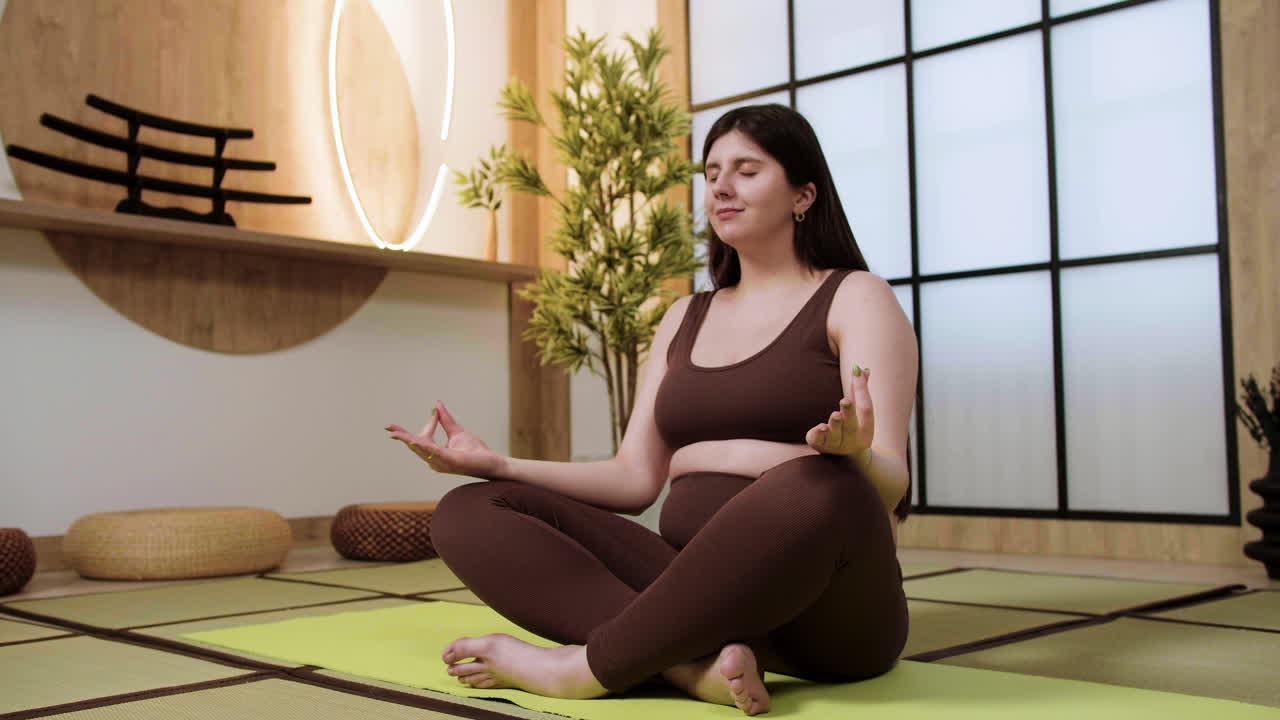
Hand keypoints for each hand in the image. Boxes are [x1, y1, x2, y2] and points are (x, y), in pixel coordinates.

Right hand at [385, 402, 504, 478]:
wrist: (490, 461)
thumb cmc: (475, 450)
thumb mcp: (457, 432)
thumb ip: (446, 420)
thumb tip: (436, 405)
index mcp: (435, 453)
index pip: (422, 438)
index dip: (425, 424)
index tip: (433, 411)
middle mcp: (435, 460)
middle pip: (415, 446)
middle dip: (402, 436)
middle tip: (388, 427)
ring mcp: (441, 462)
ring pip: (421, 449)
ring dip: (408, 440)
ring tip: (396, 434)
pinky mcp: (450, 461)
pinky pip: (434, 452)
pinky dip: (424, 447)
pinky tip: (415, 441)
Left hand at [805, 366, 873, 460]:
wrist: (847, 459)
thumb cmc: (854, 427)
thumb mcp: (859, 411)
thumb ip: (860, 391)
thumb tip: (863, 369)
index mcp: (866, 429)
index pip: (866, 409)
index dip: (861, 390)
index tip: (856, 372)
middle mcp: (853, 440)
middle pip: (852, 426)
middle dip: (849, 413)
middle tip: (844, 401)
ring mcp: (836, 445)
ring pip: (836, 436)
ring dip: (835, 425)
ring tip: (835, 415)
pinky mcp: (820, 446)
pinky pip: (818, 441)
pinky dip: (818, 435)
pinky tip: (819, 428)